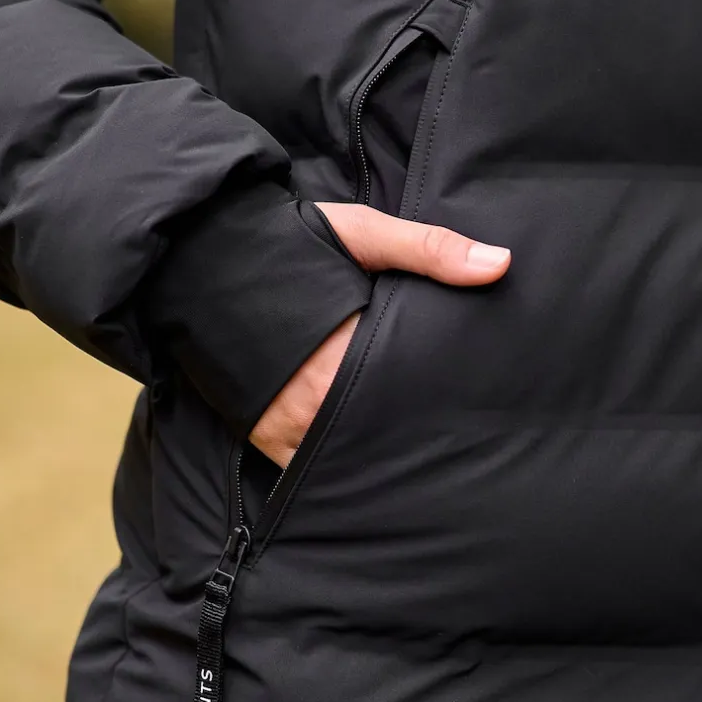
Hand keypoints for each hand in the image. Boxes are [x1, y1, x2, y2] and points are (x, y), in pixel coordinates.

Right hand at [249, 202, 510, 466]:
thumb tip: (499, 265)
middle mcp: (321, 395)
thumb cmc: (288, 240)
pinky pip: (310, 469)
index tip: (470, 403)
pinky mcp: (266, 437)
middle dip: (416, 430)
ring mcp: (291, 423)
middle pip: (387, 428)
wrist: (201, 255)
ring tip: (417, 455)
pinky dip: (337, 467)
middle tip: (458, 437)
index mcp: (352, 346)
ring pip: (351, 455)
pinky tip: (367, 465)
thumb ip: (429, 250)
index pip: (414, 386)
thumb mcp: (361, 232)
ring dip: (378, 452)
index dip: (444, 397)